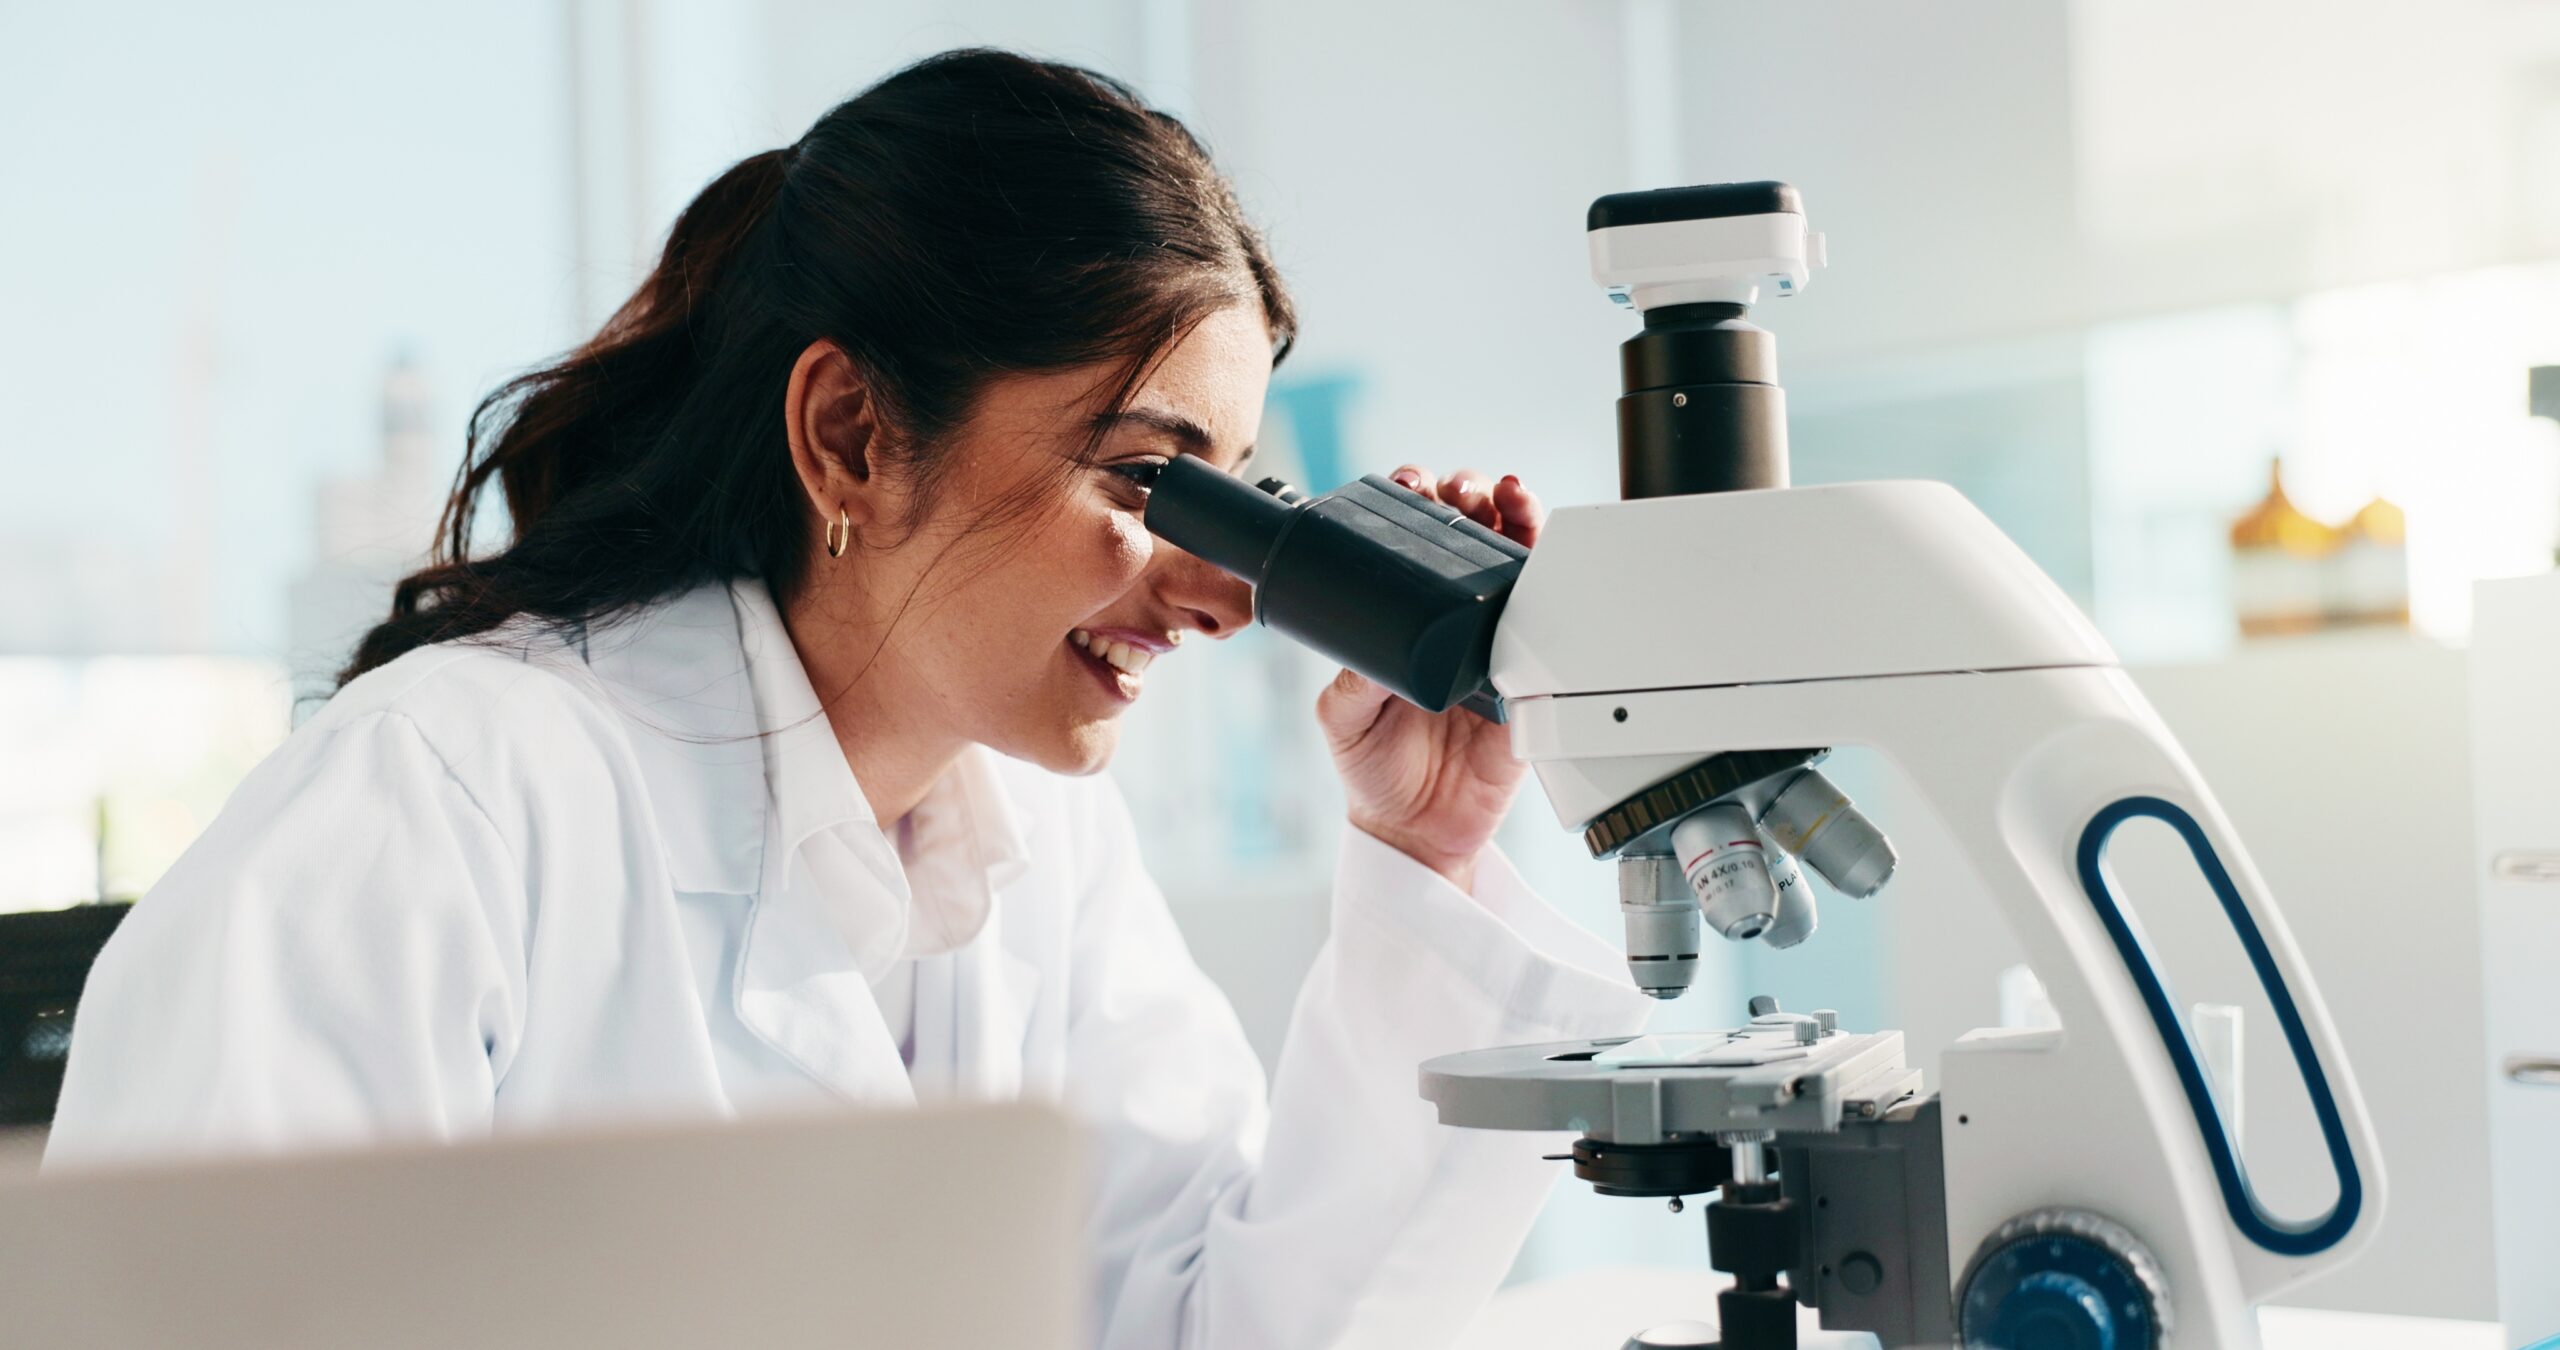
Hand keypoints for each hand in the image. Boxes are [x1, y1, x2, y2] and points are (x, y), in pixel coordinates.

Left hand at [1317, 465, 1547, 892]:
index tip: (1411, 488)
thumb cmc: (1376, 771)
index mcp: (1407, 619)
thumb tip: (1369, 650)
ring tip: (1507, 498)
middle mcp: (1454, 621)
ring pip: (1518, 563)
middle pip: (1473, 537)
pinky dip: (1556, 584)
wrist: (1419, 833)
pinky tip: (1543, 558)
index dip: (1416, 507)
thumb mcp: (1344, 716)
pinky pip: (1554, 623)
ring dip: (1518, 518)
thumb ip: (1353, 681)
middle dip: (1471, 495)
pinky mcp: (1533, 676)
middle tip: (1462, 490)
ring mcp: (1498, 642)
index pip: (1415, 546)